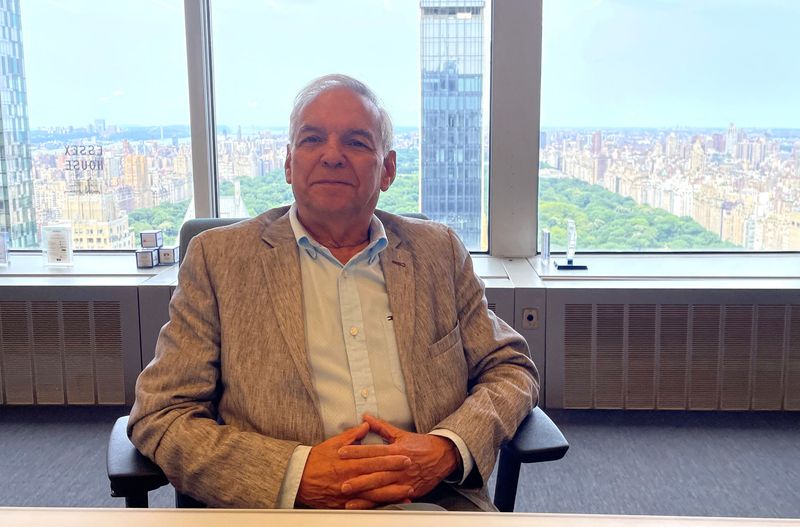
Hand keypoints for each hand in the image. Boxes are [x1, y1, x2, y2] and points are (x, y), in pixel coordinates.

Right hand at [296, 422, 413, 508]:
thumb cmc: (316, 460)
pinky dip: (378, 505)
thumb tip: (366, 425)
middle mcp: (350, 475)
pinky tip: (389, 505)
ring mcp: (348, 491)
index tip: (404, 454)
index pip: (373, 457)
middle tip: (410, 468)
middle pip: (376, 473)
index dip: (390, 456)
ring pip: (373, 492)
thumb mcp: (333, 443)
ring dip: (392, 491)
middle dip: (395, 471)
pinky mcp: (344, 503)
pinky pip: (364, 505)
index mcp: (348, 460)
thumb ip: (352, 435)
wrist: (298, 479)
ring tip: (407, 489)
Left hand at [337, 414, 458, 501]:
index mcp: (396, 449)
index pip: (373, 451)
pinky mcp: (409, 490)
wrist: (443, 456)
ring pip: (382, 488)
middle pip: (376, 472)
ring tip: (349, 497)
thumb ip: (381, 426)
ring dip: (365, 493)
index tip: (341, 452)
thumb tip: (365, 417)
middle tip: (342, 482)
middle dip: (358, 478)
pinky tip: (368, 505)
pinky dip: (379, 502)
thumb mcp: (400, 434)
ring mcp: (404, 479)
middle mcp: (399, 465)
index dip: (356, 452)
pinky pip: (392, 498)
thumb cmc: (420, 445)